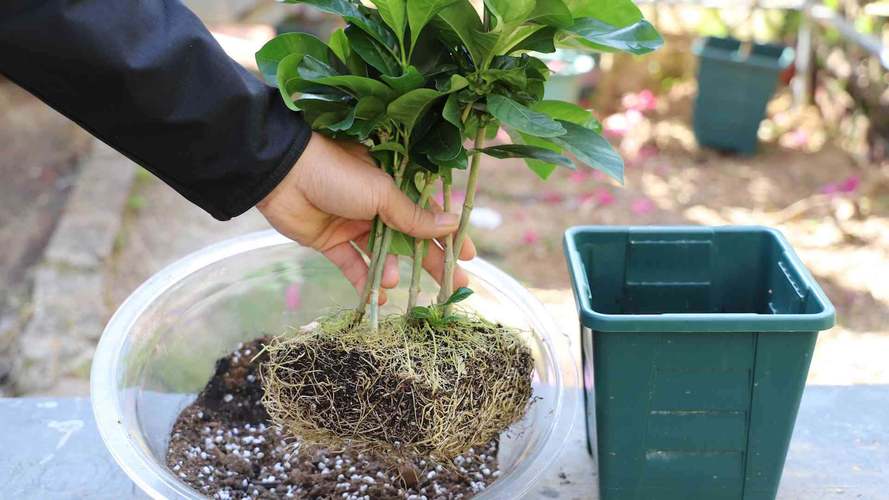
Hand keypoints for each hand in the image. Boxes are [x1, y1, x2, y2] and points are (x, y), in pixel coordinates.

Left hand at [257, 133, 475, 302]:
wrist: (281, 174)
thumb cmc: (336, 173)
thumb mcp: (381, 193)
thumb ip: (413, 215)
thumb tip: (451, 227)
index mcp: (393, 186)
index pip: (428, 213)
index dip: (448, 236)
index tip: (468, 256)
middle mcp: (376, 206)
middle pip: (411, 239)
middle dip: (430, 262)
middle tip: (452, 286)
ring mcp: (354, 225)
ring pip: (382, 255)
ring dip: (391, 270)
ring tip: (392, 279)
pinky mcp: (331, 242)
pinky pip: (353, 265)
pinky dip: (364, 281)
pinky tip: (377, 296)